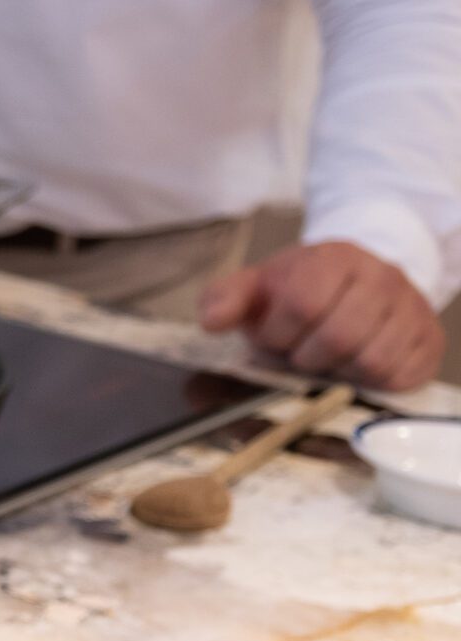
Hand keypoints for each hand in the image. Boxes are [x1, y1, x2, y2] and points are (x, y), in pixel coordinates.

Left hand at [199, 241, 443, 392]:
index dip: (279, 333)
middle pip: (340, 336)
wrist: (353, 283)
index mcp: (333, 258)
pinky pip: (400, 376)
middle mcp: (381, 276)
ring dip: (339, 371)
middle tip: (302, 352)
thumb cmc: (297, 291)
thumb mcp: (255, 288)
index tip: (275, 336)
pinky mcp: (429, 338)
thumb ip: (225, 299)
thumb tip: (211, 321)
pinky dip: (371, 382)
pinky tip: (356, 365)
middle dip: (307, 356)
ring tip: (329, 357)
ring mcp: (411, 306)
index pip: (303, 304)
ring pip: (372, 360)